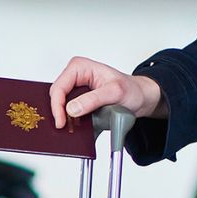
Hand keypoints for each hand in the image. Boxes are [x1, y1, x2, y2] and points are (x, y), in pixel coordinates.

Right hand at [48, 56, 163, 128]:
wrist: (139, 98)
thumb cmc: (130, 89)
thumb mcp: (115, 93)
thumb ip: (93, 100)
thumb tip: (72, 109)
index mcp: (80, 67)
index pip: (59, 87)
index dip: (57, 106)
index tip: (61, 122)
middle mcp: (75, 76)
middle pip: (57, 96)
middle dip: (59, 113)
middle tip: (64, 128)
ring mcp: (76, 89)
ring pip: (61, 105)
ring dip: (64, 118)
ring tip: (68, 130)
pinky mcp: (79, 101)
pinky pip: (68, 112)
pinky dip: (70, 121)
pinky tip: (75, 129)